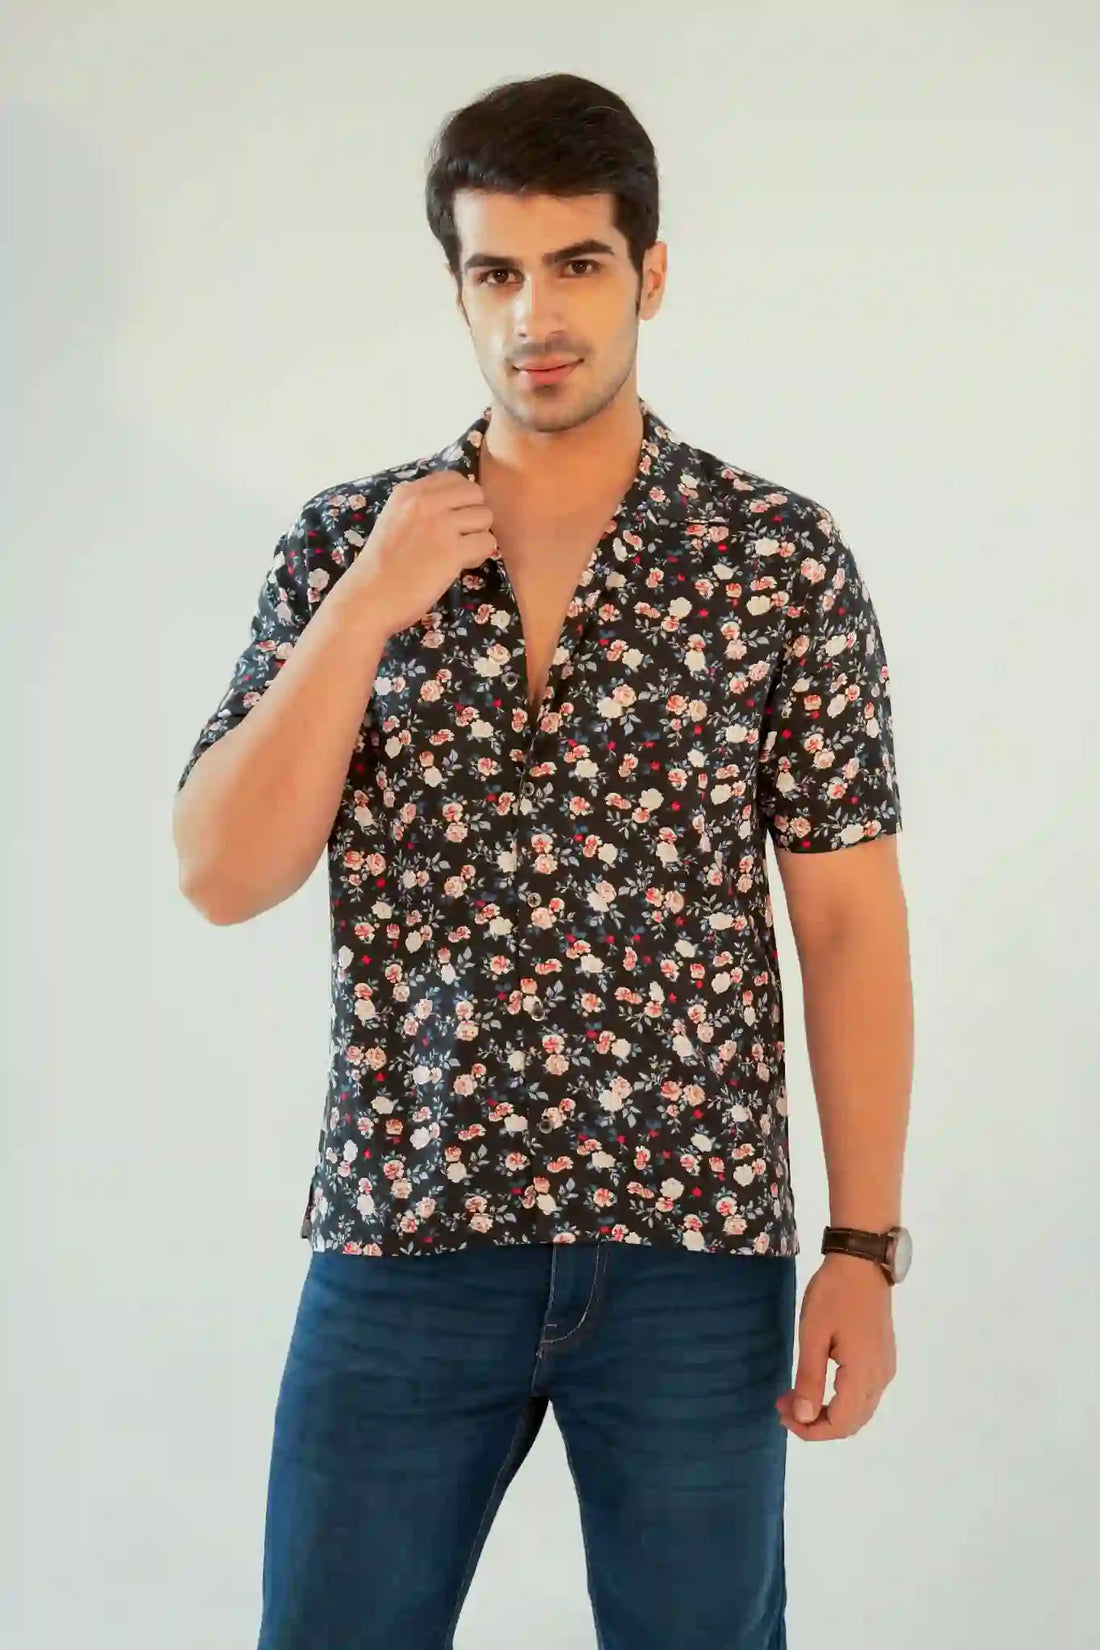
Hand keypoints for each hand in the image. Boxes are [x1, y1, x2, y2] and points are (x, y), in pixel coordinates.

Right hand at [338, 470, 497, 638]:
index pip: (454, 478)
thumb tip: (455, 507)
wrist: (369, 597)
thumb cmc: (379, 566)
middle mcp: (425, 502)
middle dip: (473, 515)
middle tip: (460, 537)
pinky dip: (480, 554)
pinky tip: (462, 565)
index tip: (451, 519)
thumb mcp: (393, 520)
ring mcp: (440, 525)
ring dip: (478, 535)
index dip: (461, 499)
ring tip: (460, 553)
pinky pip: (487, 541)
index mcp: (409, 492)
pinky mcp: (453, 551)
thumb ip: (420, 508)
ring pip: (485, 516)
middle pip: (475, 493)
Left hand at [775, 1253, 896, 1441]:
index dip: (811, 1430)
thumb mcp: (813, 1334)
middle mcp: (880, 1378)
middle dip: (816, 1422)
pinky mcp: (883, 1357)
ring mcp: (885, 1368)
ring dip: (828, 1411)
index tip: (783, 1415)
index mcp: (863, 1375)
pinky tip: (818, 1381)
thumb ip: (810, 1378)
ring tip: (796, 1395)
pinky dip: (840, 1398)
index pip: (840, 1424)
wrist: (862, 1261)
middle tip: (784, 1404)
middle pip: (851, 1422)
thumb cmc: (834, 1294)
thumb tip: (805, 1417)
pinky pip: (864, 1393)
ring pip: (859, 1410)